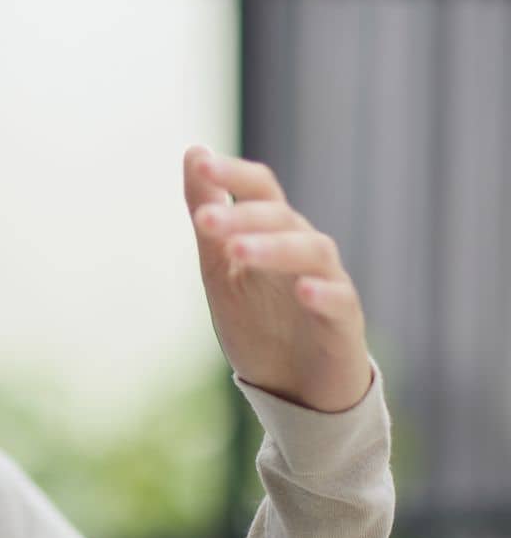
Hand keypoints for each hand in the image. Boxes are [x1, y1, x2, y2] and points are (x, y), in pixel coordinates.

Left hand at [183, 146, 373, 412]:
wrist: (293, 387)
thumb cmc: (258, 318)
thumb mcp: (219, 265)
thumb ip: (207, 212)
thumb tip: (193, 151)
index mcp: (273, 231)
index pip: (260, 188)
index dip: (233, 173)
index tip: (201, 163)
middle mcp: (304, 247)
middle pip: (281, 217)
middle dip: (241, 216)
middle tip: (202, 221)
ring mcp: (328, 282)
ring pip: (311, 251)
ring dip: (273, 248)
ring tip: (236, 252)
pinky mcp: (344, 323)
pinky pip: (340, 301)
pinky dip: (322, 293)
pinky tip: (302, 291)